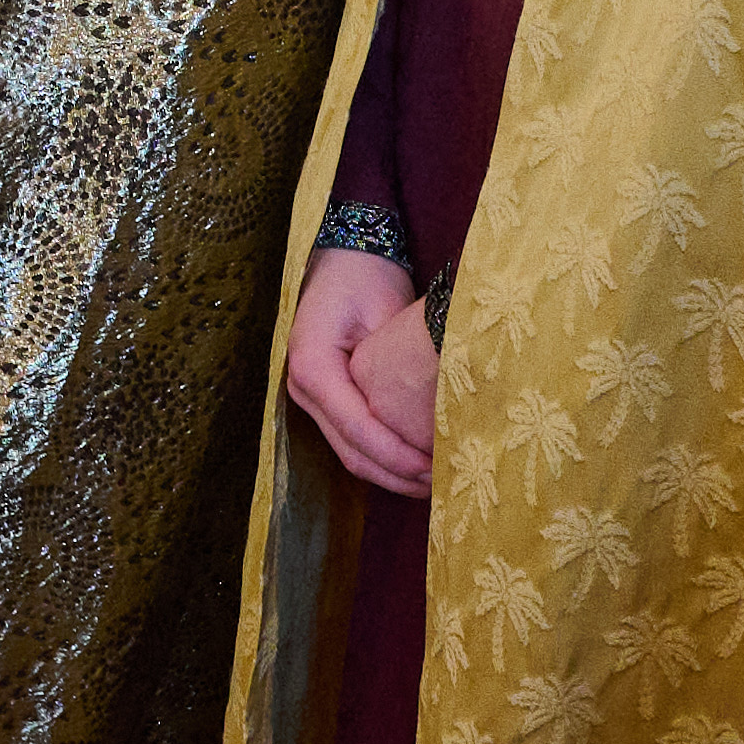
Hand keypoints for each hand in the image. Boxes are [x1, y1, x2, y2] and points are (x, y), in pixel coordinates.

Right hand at [289, 250, 434, 496]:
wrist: (340, 257)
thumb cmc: (364, 275)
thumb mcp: (386, 313)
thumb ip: (399, 364)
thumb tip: (433, 414)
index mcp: (313, 365)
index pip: (357, 427)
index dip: (395, 455)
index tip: (432, 468)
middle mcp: (302, 388)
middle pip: (350, 451)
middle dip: (396, 475)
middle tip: (442, 486)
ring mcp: (308, 396)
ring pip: (348, 453)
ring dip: (389, 473)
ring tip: (432, 483)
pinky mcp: (323, 398)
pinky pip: (350, 438)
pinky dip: (381, 457)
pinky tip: (412, 464)